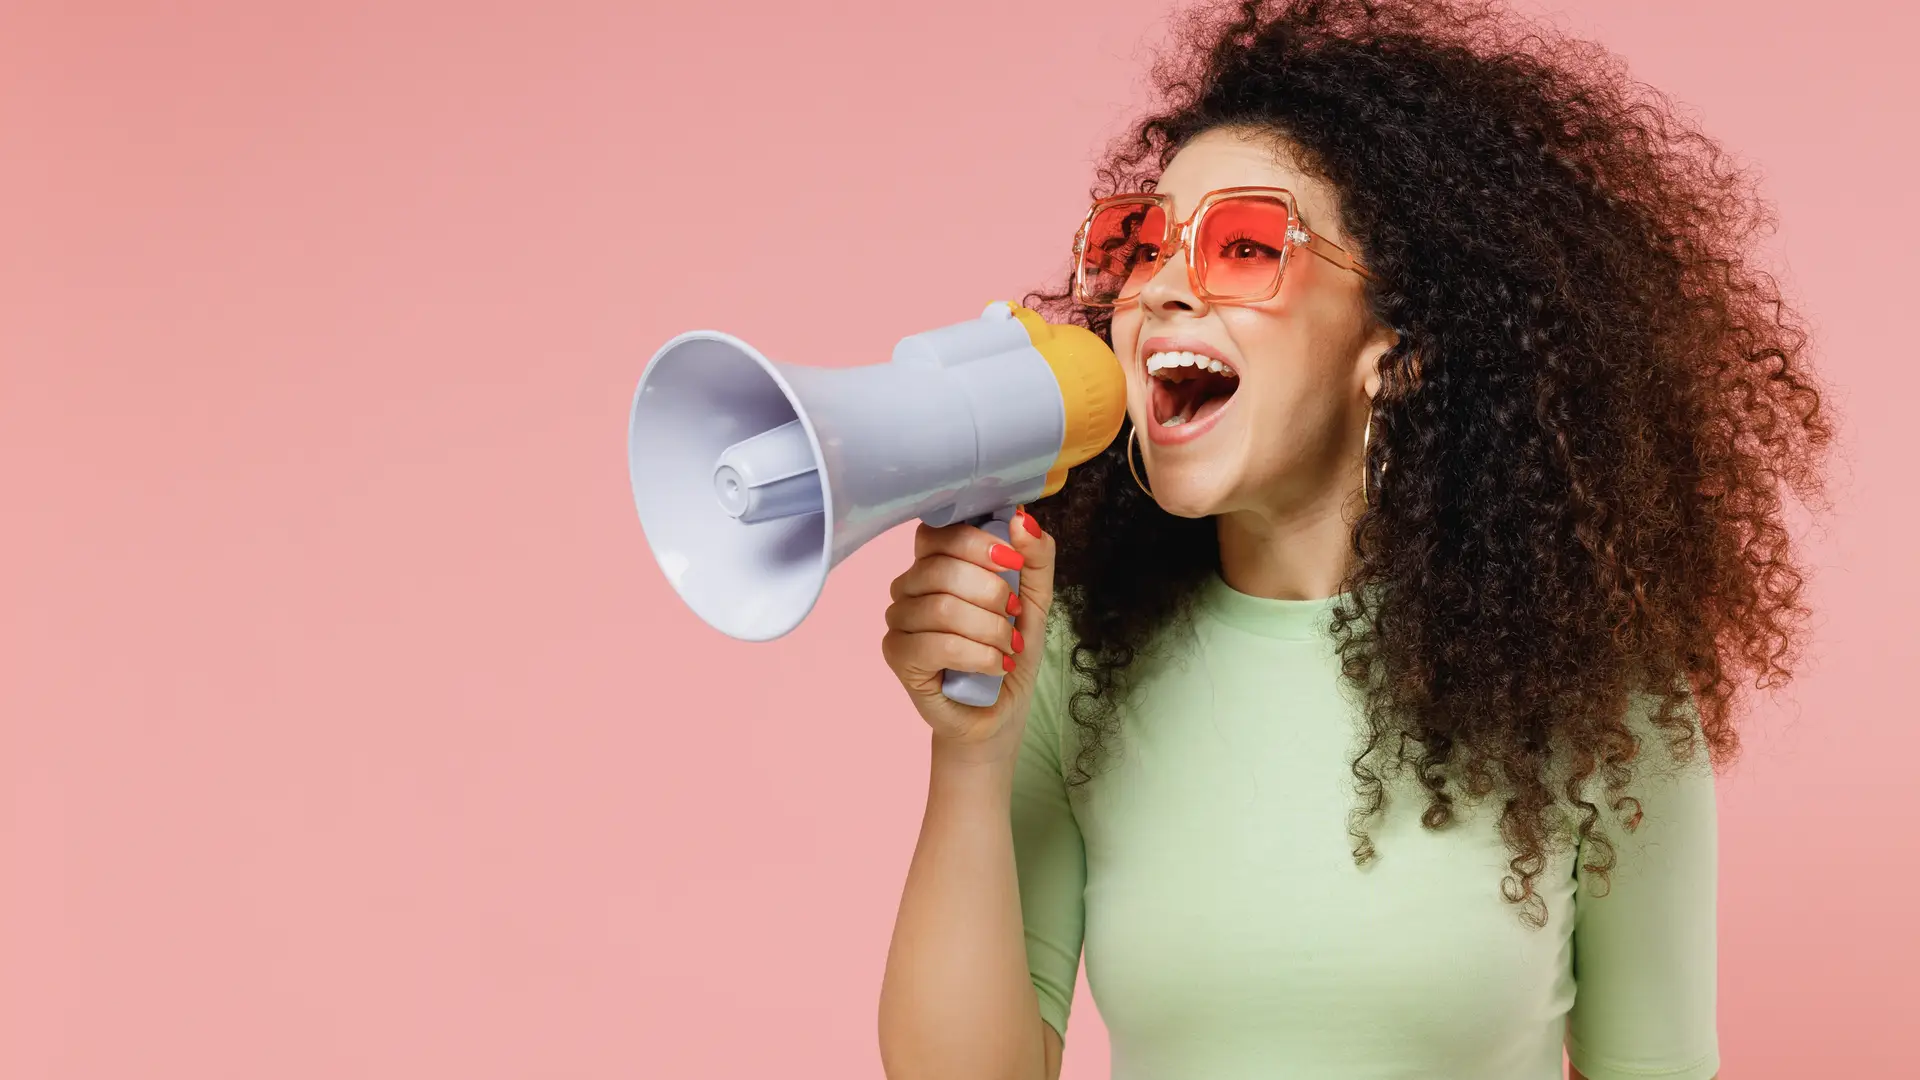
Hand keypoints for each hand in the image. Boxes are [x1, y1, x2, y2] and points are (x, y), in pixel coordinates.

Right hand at [881, 506, 1055, 759]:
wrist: (999, 710)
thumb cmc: (1008, 651)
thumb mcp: (1034, 600)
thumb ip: (1034, 558)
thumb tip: (1020, 518)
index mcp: (935, 563)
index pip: (940, 532)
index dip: (979, 543)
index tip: (1013, 563)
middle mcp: (908, 586)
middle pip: (942, 569)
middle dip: (992, 593)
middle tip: (1014, 617)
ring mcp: (898, 619)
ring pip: (942, 608)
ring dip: (989, 630)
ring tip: (1008, 648)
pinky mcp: (898, 655)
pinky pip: (936, 644)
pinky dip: (978, 655)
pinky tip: (995, 666)